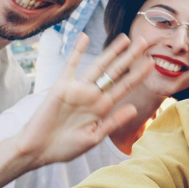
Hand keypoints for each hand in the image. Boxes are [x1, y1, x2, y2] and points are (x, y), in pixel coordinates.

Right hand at [12, 33, 149, 167]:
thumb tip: (134, 109)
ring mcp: (78, 89)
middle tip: (144, 41)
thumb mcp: (93, 138)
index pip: (124, 87)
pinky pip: (71, 65)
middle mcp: (93, 95)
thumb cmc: (64, 148)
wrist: (37, 150)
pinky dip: (77, 51)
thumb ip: (113, 123)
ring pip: (98, 66)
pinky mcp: (61, 86)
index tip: (152, 62)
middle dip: (130, 57)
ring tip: (125, 38)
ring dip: (111, 52)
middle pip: (115, 72)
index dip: (138, 75)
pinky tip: (84, 37)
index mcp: (102, 108)